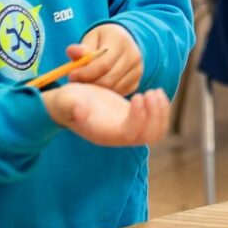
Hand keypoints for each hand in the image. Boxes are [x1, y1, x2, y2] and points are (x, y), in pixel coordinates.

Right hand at [44, 84, 169, 147]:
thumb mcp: (66, 101)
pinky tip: (157, 92)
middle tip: (150, 92)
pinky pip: (156, 122)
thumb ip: (71, 106)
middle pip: (148, 136)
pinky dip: (161, 109)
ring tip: (155, 92)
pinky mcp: (134, 119)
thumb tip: (79, 111)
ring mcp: (128, 129)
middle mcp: (119, 136)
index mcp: (105, 134)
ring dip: (161, 113)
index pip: (129, 134)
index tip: (138, 96)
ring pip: (155, 132)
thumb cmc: (66, 102)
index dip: (139, 118)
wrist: (69, 103)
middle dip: (154, 116)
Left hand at [67, 23, 142, 94]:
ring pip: (112, 89)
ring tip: (85, 83)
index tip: (71, 75)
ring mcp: (137, 71)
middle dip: (89, 83)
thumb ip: (82, 48)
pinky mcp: (136, 83)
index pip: (103, 64)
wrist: (123, 41)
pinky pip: (117, 93)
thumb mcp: (92, 38)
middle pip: (109, 79)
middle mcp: (133, 56)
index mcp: (121, 41)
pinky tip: (96, 85)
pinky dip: (104, 93)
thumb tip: (72, 52)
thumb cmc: (103, 40)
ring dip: (95, 90)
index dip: (85, 73)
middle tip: (76, 82)